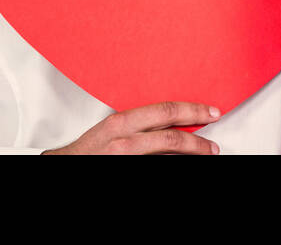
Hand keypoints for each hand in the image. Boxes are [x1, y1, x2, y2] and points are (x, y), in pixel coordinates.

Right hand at [40, 101, 221, 154]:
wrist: (66, 165)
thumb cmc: (88, 149)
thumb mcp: (114, 128)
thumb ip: (140, 123)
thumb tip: (171, 121)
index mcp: (122, 122)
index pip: (166, 111)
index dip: (193, 111)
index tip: (211, 112)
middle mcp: (124, 141)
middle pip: (172, 138)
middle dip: (199, 141)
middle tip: (214, 144)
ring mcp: (125, 158)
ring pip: (167, 155)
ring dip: (192, 154)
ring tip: (206, 153)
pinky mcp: (128, 169)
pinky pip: (156, 166)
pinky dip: (173, 164)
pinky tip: (183, 163)